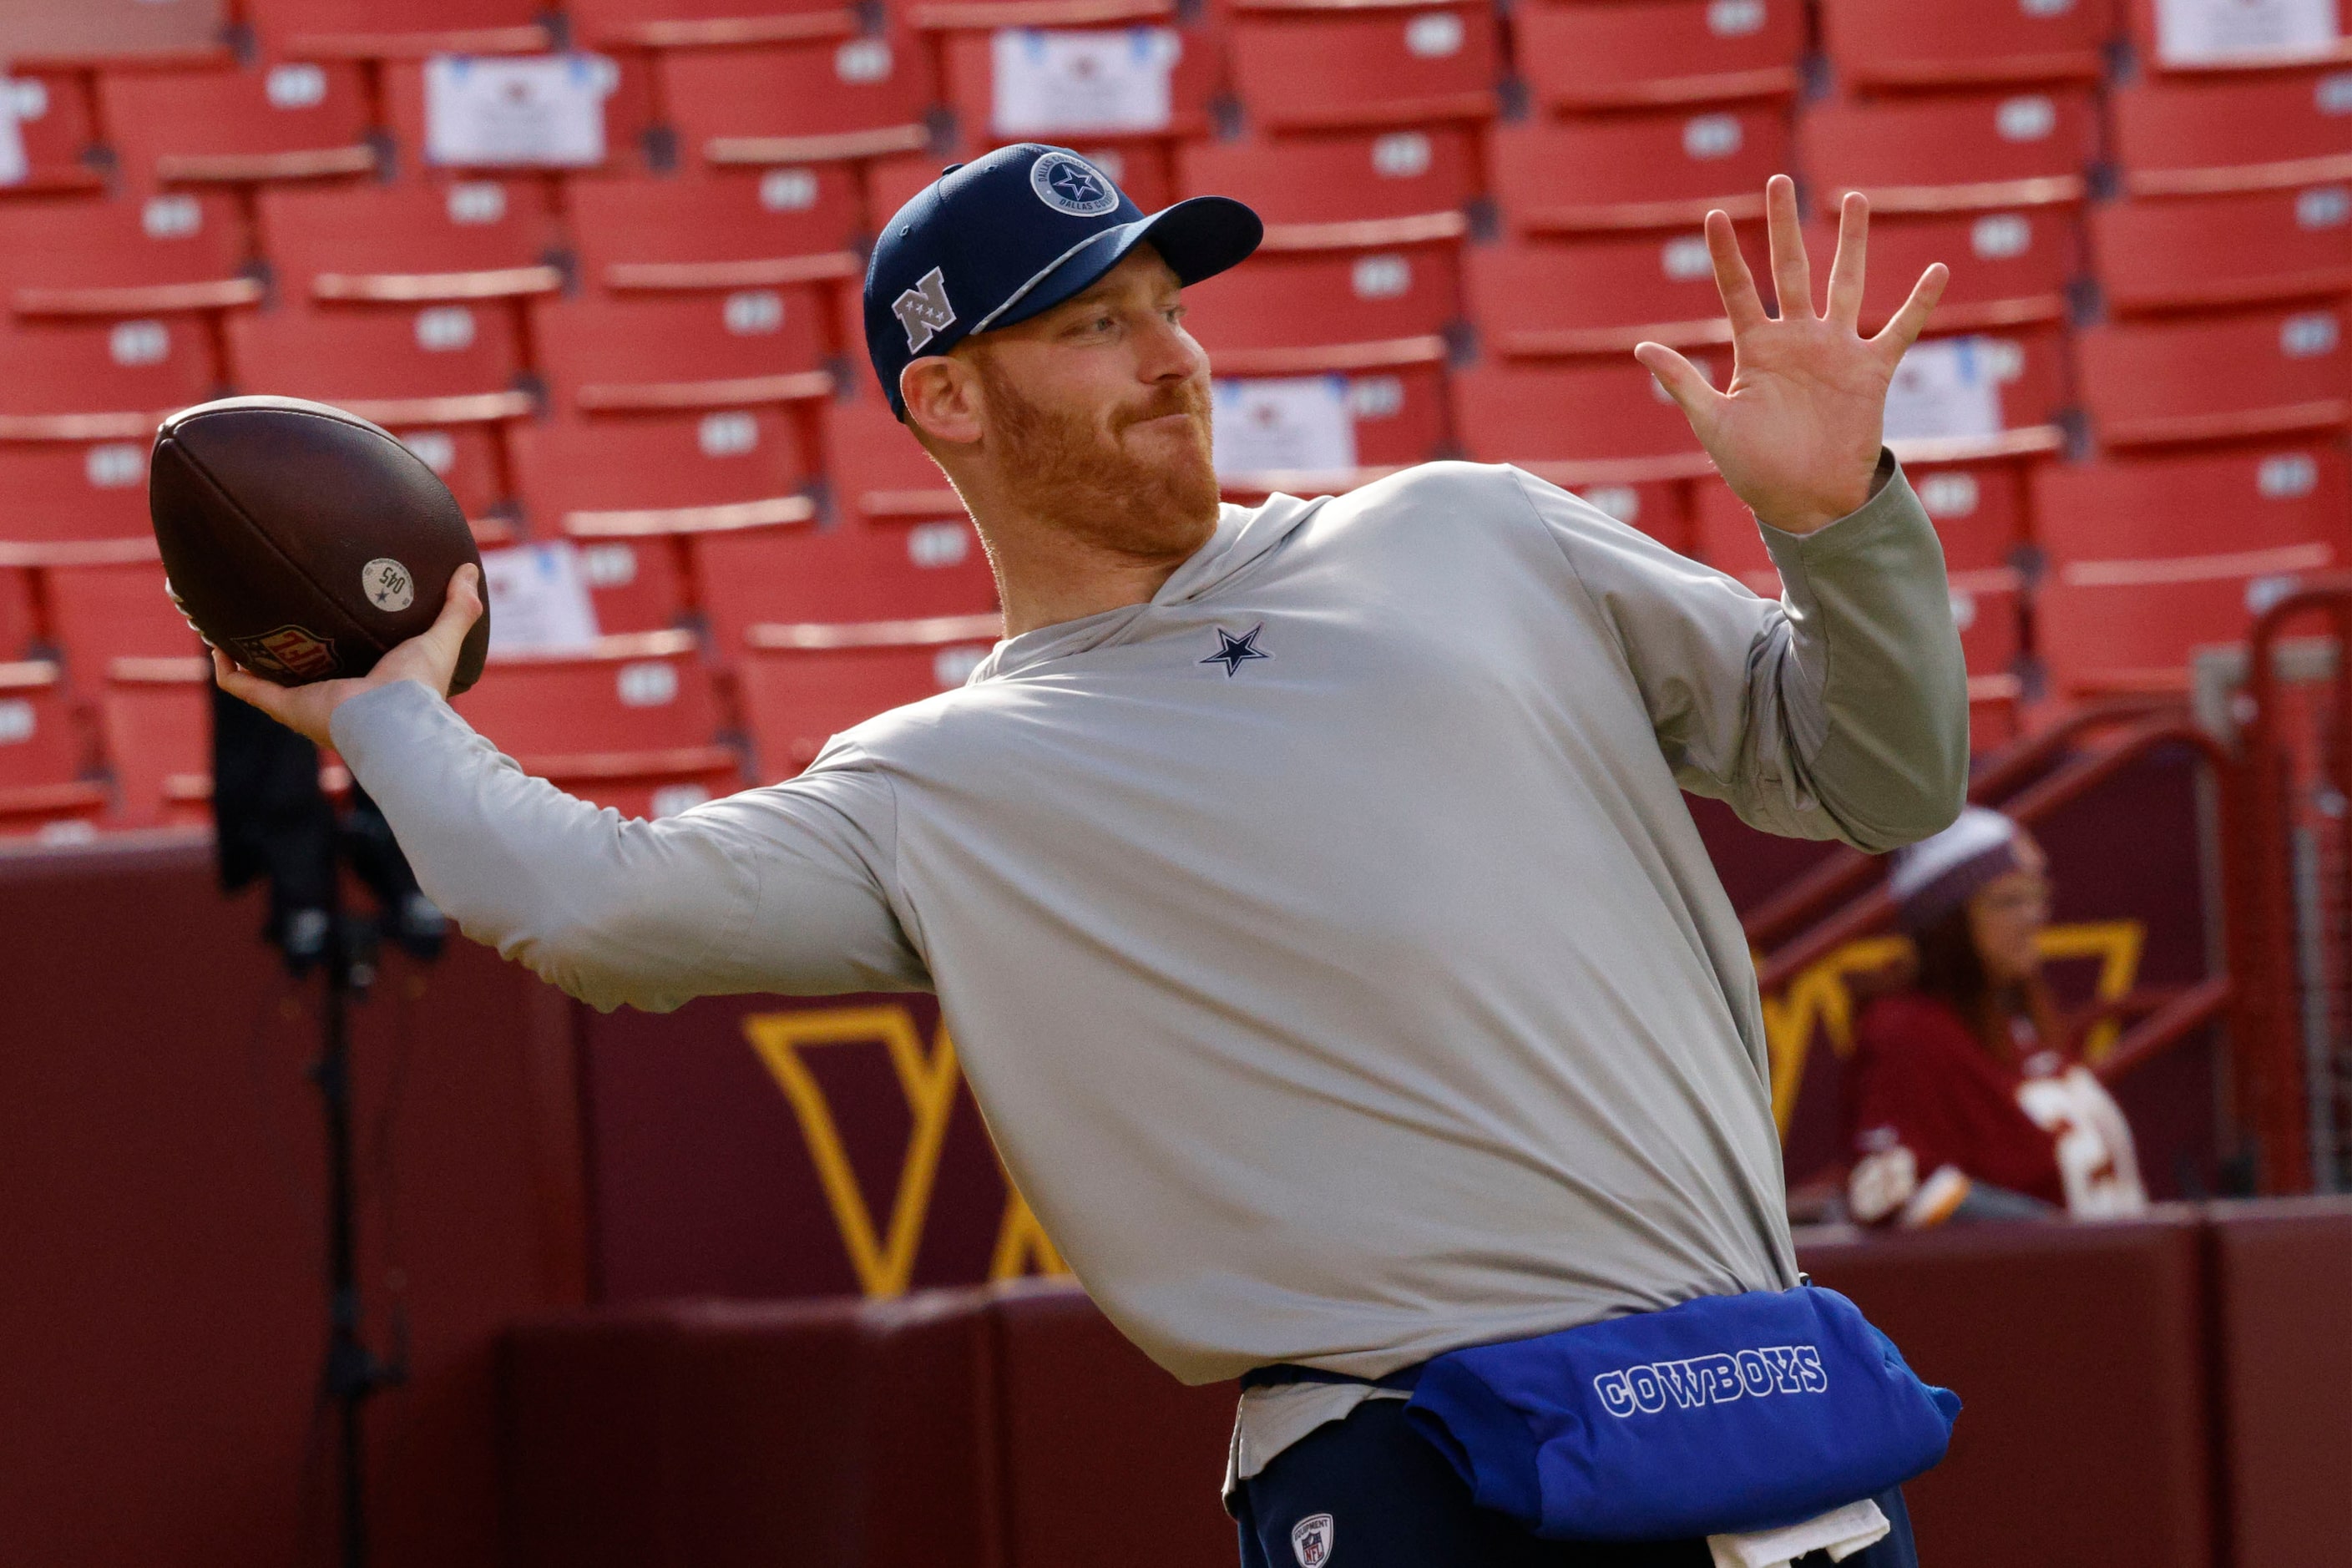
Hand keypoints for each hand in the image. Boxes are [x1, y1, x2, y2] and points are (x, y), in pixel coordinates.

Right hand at [213, 564, 483, 747]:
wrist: (396, 718)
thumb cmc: (419, 685)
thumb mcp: (440, 638)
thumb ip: (457, 608)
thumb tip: (469, 571)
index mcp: (362, 681)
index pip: (338, 658)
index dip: (321, 636)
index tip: (310, 608)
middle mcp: (328, 694)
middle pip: (292, 668)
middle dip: (272, 642)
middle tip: (258, 609)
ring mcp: (302, 701)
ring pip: (260, 676)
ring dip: (238, 651)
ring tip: (221, 621)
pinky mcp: (284, 706)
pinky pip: (243, 686)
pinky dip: (225, 667)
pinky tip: (214, 641)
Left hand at [1635, 175, 1946, 534]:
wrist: (1804, 503)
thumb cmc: (1754, 469)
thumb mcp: (1713, 423)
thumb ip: (1684, 381)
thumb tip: (1640, 348)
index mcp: (1755, 349)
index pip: (1737, 290)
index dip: (1725, 255)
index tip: (1712, 215)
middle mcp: (1796, 340)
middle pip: (1790, 269)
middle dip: (1782, 226)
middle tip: (1778, 180)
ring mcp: (1836, 351)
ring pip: (1846, 283)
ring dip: (1851, 242)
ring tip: (1855, 198)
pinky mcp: (1872, 371)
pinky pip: (1900, 330)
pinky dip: (1920, 302)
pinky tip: (1937, 269)